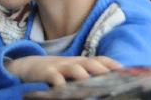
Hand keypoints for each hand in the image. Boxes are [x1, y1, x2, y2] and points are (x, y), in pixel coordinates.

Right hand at [6, 55, 121, 86]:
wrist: (28, 66)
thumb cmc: (55, 71)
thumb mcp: (71, 69)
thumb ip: (85, 74)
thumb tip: (104, 82)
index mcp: (80, 62)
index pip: (98, 59)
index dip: (110, 63)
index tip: (122, 69)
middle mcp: (72, 62)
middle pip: (89, 63)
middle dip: (100, 68)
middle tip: (111, 76)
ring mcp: (59, 66)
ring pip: (74, 69)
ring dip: (82, 75)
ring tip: (90, 82)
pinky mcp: (46, 73)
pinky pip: (55, 78)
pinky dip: (60, 84)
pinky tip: (64, 91)